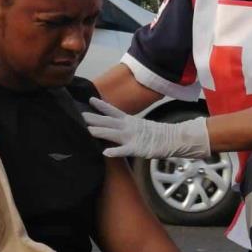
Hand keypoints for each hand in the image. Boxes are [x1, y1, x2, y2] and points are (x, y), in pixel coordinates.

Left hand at [83, 97, 210, 158]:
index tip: (89, 99)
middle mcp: (128, 126)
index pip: (112, 111)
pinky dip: (114, 151)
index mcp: (129, 120)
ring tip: (87, 130)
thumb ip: (127, 126)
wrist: (172, 139)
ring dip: (99, 131)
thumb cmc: (155, 134)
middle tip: (79, 114)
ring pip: (112, 133)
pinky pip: (123, 150)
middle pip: (107, 121)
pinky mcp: (136, 148)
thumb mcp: (139, 126)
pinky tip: (105, 152)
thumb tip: (116, 126)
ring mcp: (131, 137)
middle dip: (93, 118)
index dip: (100, 105)